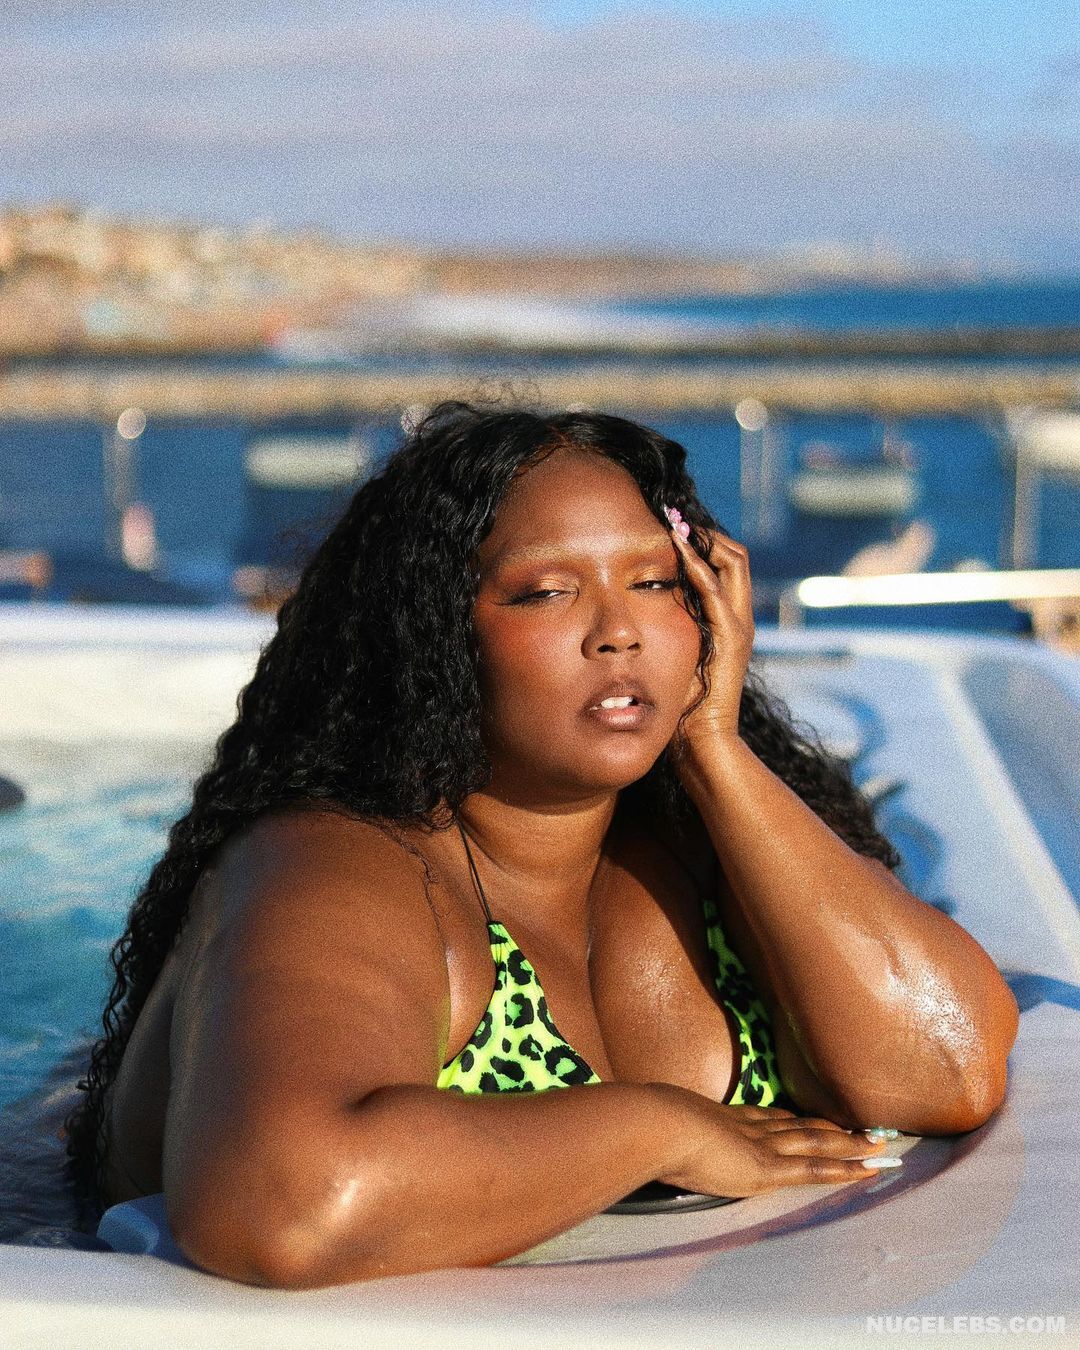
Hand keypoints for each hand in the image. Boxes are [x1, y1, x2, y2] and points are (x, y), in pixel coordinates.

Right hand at [652, 1086, 892, 1196]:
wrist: (655, 1125)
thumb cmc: (646, 1128)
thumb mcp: (652, 1129)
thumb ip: (658, 1134)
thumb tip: (638, 1132)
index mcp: (723, 1118)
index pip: (767, 1118)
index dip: (791, 1118)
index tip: (807, 1117)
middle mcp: (750, 1127)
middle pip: (799, 1125)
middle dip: (830, 1128)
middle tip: (860, 1127)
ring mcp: (762, 1146)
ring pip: (817, 1142)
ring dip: (850, 1144)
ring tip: (879, 1143)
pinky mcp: (768, 1168)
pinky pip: (816, 1169)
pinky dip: (845, 1169)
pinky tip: (868, 1168)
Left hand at [665, 511, 754, 768]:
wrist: (702, 741)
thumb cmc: (682, 704)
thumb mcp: (672, 654)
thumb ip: (666, 629)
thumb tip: (637, 606)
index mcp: (726, 619)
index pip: (724, 563)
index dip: (701, 540)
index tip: (669, 523)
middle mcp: (738, 618)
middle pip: (734, 555)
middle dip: (704, 531)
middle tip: (672, 516)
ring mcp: (738, 628)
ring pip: (733, 565)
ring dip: (703, 542)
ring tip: (675, 526)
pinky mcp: (731, 642)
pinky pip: (718, 596)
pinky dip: (700, 571)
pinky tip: (679, 556)